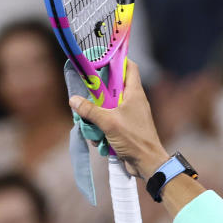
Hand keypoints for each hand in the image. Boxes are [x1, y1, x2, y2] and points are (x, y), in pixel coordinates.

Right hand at [68, 60, 169, 179]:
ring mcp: (130, 115)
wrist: (148, 163)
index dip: (117, 60)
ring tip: (91, 124)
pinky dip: (101, 129)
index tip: (101, 58)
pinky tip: (98, 139)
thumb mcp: (108, 122)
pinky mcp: (125, 128)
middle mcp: (133, 101)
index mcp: (135, 93)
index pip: (130, 68)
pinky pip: (108, 123)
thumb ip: (90, 110)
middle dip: (97, 93)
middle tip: (86, 96)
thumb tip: (74, 100)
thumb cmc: (134, 139)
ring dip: (96, 116)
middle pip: (112, 88)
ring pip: (107, 107)